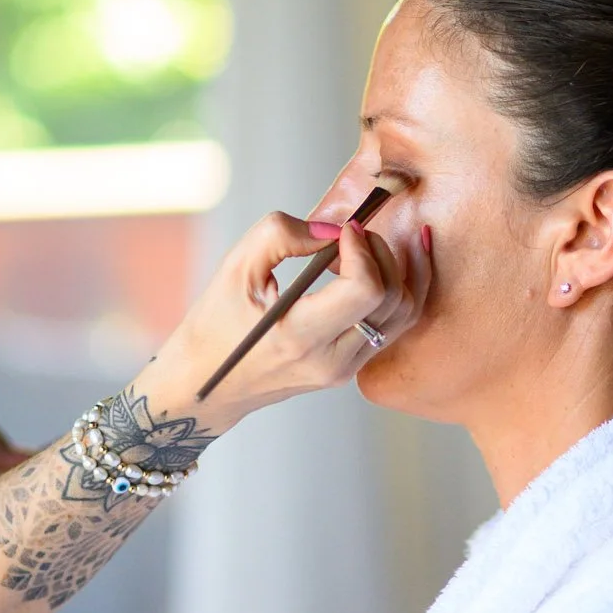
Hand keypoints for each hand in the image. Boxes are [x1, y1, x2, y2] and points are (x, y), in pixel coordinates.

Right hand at [142, 209, 430, 434]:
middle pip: (392, 298)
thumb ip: (281, 234)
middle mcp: (331, 360)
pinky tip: (385, 264)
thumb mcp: (235, 268)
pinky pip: (393, 327)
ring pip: (404, 314)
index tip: (342, 231)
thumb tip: (332, 228)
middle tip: (352, 235)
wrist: (207, 384)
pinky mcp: (350, 368)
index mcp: (299, 337)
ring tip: (362, 250)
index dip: (362, 249)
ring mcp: (345, 369)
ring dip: (396, 271)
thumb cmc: (214, 326)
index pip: (365, 289)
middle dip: (381, 253)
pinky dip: (396, 291)